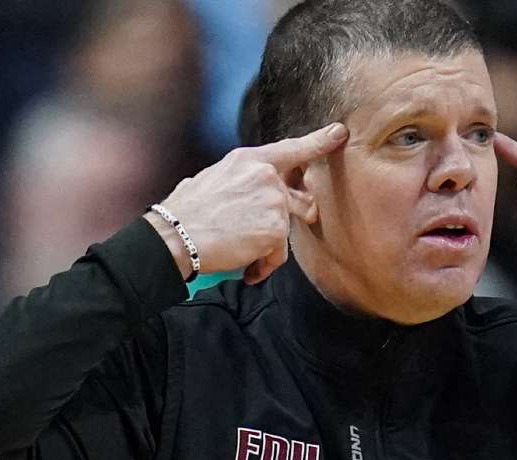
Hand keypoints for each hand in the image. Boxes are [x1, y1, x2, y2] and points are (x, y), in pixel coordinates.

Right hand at [153, 123, 347, 283]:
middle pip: (296, 199)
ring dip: (266, 246)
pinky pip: (280, 253)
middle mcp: (266, 175)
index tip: (339, 132)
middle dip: (286, 217)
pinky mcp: (276, 229)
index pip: (292, 148)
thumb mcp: (212, 179)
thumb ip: (241, 181)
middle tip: (263, 229)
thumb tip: (243, 192)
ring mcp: (274, 201)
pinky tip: (247, 269)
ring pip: (284, 229)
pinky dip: (264, 265)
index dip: (319, 141)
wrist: (177, 236)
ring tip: (239, 251)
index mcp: (248, 159)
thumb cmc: (186, 213)